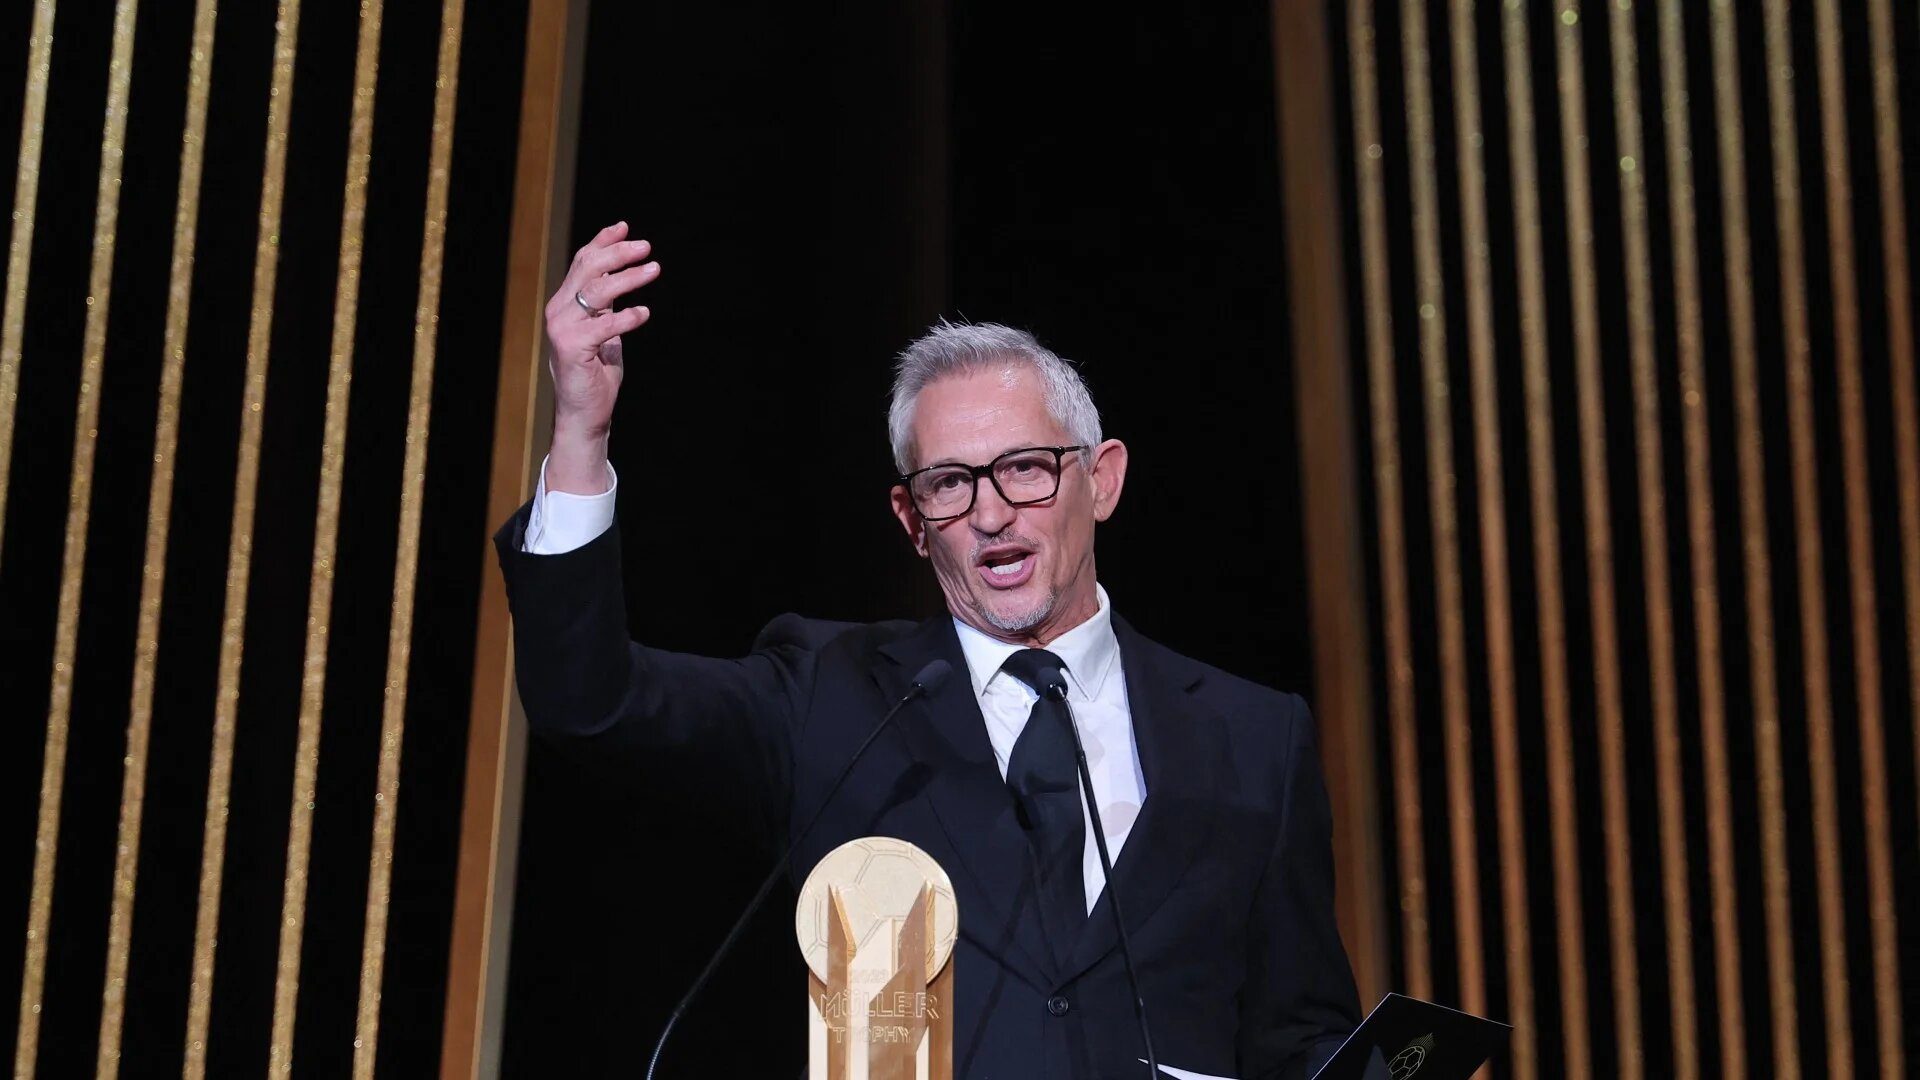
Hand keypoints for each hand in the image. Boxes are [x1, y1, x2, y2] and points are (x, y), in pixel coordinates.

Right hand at [544, 221, 659, 492]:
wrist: (584, 414)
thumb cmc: (596, 374)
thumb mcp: (603, 332)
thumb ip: (607, 307)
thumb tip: (625, 277)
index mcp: (565, 303)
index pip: (582, 262)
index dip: (602, 241)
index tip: (625, 227)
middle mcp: (559, 311)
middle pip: (588, 268)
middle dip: (619, 253)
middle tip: (647, 248)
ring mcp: (562, 329)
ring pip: (597, 291)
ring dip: (629, 278)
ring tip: (654, 270)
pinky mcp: (572, 348)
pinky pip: (604, 325)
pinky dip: (627, 317)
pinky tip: (645, 314)